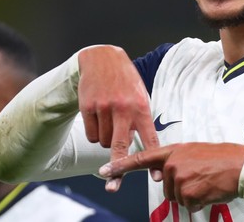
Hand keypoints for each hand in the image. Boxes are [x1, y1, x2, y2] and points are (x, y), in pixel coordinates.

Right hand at [78, 45, 159, 189]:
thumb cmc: (125, 81)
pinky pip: (91, 135)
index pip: (149, 137)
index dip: (152, 159)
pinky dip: (95, 134)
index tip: (156, 178)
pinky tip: (98, 118)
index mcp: (141, 106)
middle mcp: (123, 108)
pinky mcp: (87, 107)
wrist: (101, 58)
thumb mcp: (140, 95)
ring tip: (110, 122)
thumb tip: (135, 148)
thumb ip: (140, 120)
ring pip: (104, 143)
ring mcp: (104, 108)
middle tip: (113, 186)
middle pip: (119, 146)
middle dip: (118, 168)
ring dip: (108, 141)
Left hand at [99, 142, 243, 211]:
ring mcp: (179, 176)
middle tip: (200, 178)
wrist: (241, 165)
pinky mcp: (187, 190)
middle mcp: (172, 162)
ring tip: (206, 182)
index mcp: (173, 150)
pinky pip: (188, 205)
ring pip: (177, 198)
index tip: (103, 172)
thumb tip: (161, 177)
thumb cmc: (220, 159)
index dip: (120, 166)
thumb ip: (175, 161)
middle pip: (165, 188)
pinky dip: (199, 202)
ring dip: (191, 195)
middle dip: (181, 189)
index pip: (141, 158)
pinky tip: (209, 190)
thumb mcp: (193, 152)